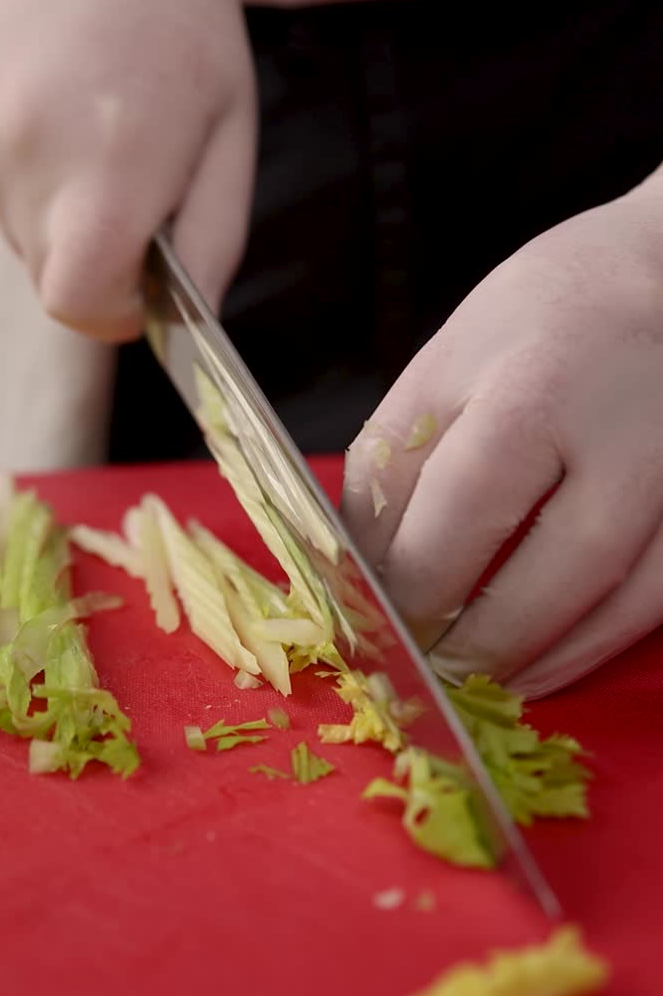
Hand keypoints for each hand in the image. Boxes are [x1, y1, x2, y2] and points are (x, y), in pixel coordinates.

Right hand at [0, 0, 256, 339]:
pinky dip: (40, 176)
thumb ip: (212, 232)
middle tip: (142, 191)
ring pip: (26, 236)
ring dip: (71, 216)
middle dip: (101, 262)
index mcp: (112, 166)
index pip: (82, 303)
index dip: (118, 312)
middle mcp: (33, 160)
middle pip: (52, 279)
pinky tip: (70, 109)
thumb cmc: (175, 3)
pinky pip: (4, 187)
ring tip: (107, 133)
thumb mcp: (231, 121)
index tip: (148, 285)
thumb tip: (189, 311)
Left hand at [341, 169, 662, 696]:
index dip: (410, 588)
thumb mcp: (448, 360)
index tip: (374, 620)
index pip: (459, 518)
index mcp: (534, 391)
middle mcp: (621, 441)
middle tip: (420, 666)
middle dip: (471, 642)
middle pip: (543, 581)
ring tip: (475, 680)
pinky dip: (594, 646)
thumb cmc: (548, 315)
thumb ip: (397, 459)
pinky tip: (546, 660)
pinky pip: (656, 605)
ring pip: (611, 608)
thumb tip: (362, 563)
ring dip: (535, 661)